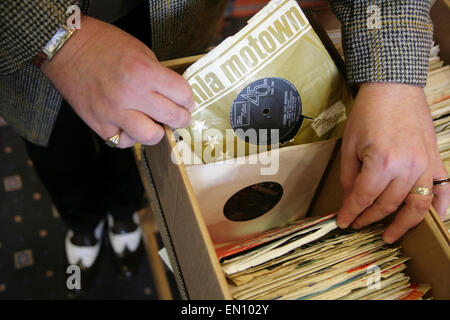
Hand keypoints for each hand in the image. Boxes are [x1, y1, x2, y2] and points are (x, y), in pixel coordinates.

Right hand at [41, 15, 193, 147]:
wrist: (66, 48)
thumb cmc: (103, 45)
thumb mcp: (140, 51)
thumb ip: (158, 75)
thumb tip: (174, 94)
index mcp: (145, 71)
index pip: (182, 94)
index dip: (188, 99)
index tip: (186, 102)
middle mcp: (131, 94)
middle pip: (172, 117)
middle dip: (181, 118)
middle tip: (179, 117)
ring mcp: (113, 111)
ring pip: (150, 136)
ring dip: (157, 132)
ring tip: (154, 124)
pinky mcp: (98, 123)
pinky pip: (123, 141)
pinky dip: (130, 136)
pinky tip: (130, 125)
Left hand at [338, 83, 449, 242]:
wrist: (394, 87)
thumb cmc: (368, 113)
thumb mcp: (349, 145)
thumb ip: (349, 176)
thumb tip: (350, 199)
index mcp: (382, 162)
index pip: (364, 198)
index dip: (351, 213)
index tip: (342, 222)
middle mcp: (408, 167)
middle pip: (387, 204)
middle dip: (369, 218)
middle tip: (357, 224)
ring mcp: (426, 165)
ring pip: (417, 205)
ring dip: (403, 224)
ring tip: (390, 236)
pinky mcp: (436, 159)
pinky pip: (444, 189)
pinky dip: (442, 207)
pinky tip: (436, 220)